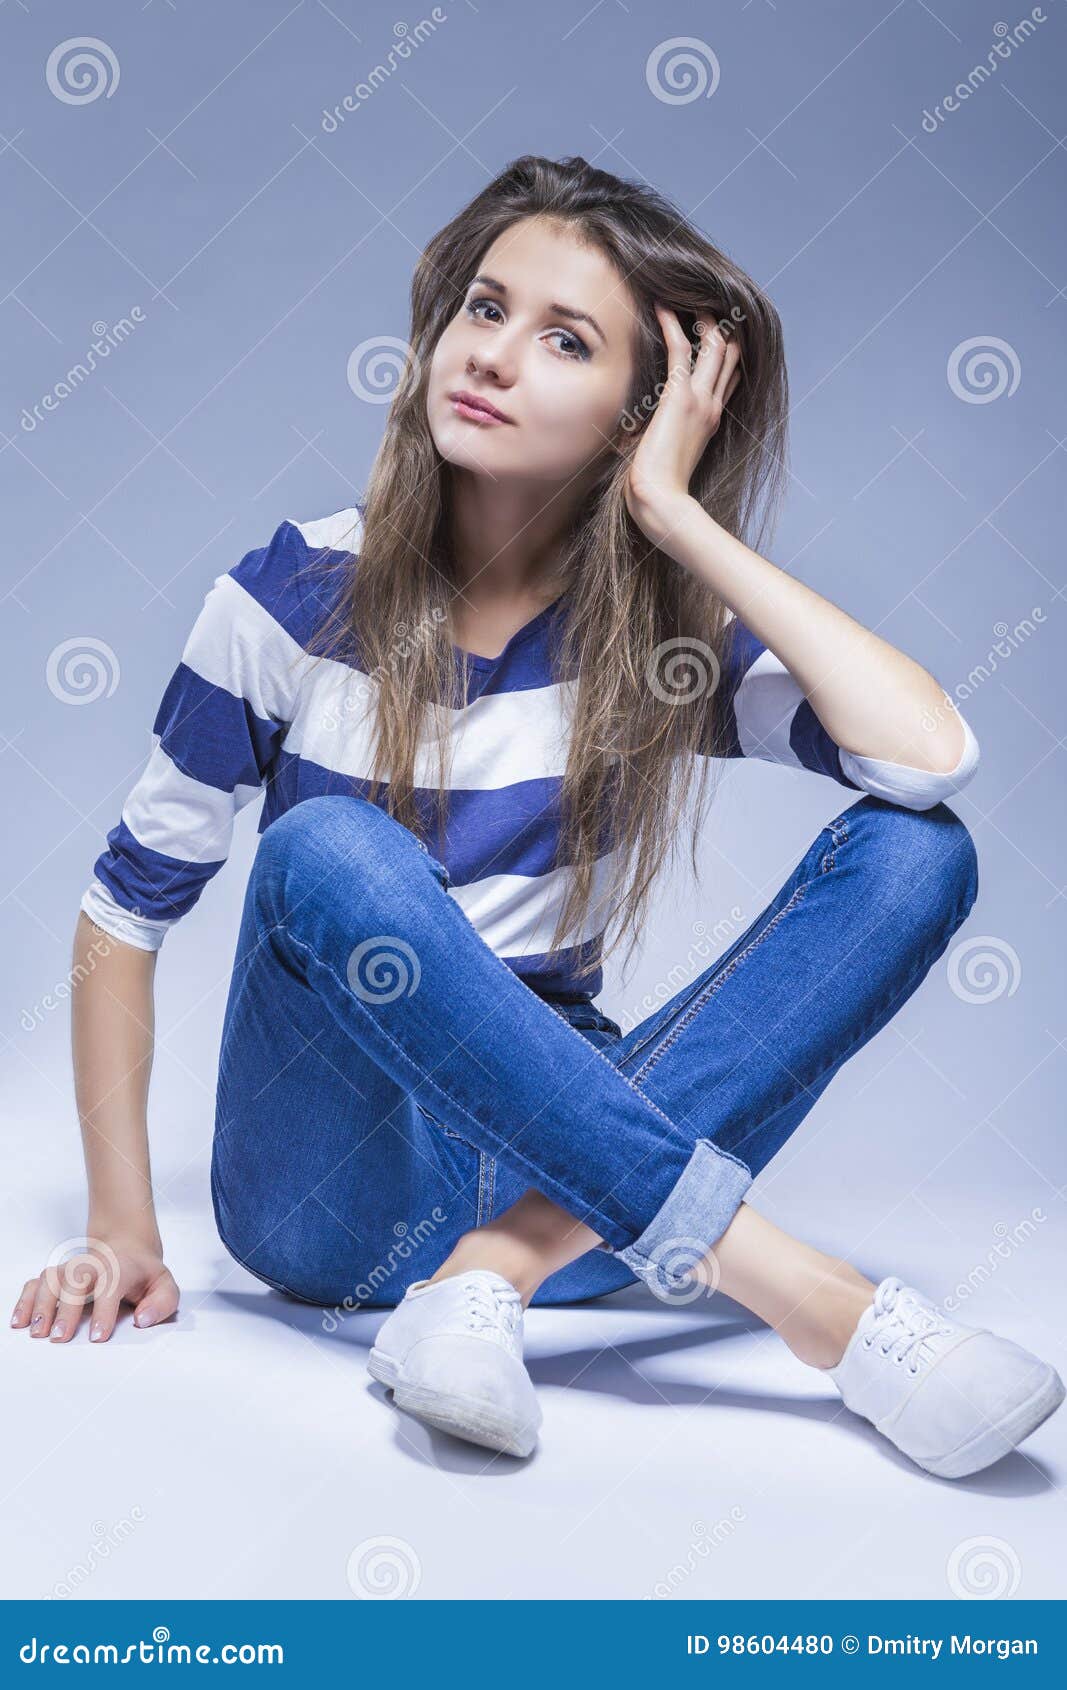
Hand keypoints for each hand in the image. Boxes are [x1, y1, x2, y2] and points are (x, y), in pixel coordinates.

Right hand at [11, 1230, 179, 1343]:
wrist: (126, 1249)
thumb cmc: (144, 1275)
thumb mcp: (165, 1285)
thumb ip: (162, 1302)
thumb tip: (143, 1319)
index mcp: (122, 1267)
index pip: (112, 1285)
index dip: (104, 1311)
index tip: (98, 1337)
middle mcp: (93, 1265)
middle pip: (75, 1280)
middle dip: (66, 1309)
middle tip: (60, 1338)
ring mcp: (72, 1269)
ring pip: (52, 1279)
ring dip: (42, 1305)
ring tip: (36, 1333)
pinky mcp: (57, 1275)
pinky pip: (36, 1283)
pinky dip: (26, 1300)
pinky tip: (20, 1321)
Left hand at [623, 302, 741, 546]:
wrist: (661, 502)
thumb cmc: (657, 487)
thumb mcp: (663, 453)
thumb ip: (658, 434)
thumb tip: (634, 429)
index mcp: (711, 420)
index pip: (729, 375)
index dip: (725, 349)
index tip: (710, 328)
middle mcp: (712, 406)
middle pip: (731, 353)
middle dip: (719, 324)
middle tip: (699, 301)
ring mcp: (700, 402)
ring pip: (715, 345)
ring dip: (702, 317)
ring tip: (685, 296)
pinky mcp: (680, 399)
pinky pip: (682, 351)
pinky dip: (673, 326)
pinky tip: (661, 307)